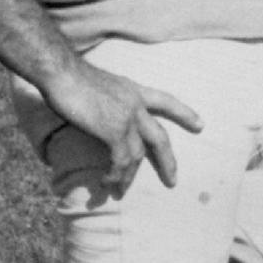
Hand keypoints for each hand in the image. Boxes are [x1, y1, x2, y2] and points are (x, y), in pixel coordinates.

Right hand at [43, 59, 203, 197]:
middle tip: (173, 180)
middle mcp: (136, 104)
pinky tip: (107, 183)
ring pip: (138, 155)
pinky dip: (115, 175)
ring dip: (128, 176)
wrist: (61, 72)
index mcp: (135, 90)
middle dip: (168, 162)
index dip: (185, 114)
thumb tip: (105, 116)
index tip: (201, 125)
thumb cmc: (71, 76)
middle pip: (160, 138)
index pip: (167, 101)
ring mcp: (127, 119)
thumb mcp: (102, 86)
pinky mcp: (113, 132)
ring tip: (120, 191)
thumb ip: (111, 101)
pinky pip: (120, 161)